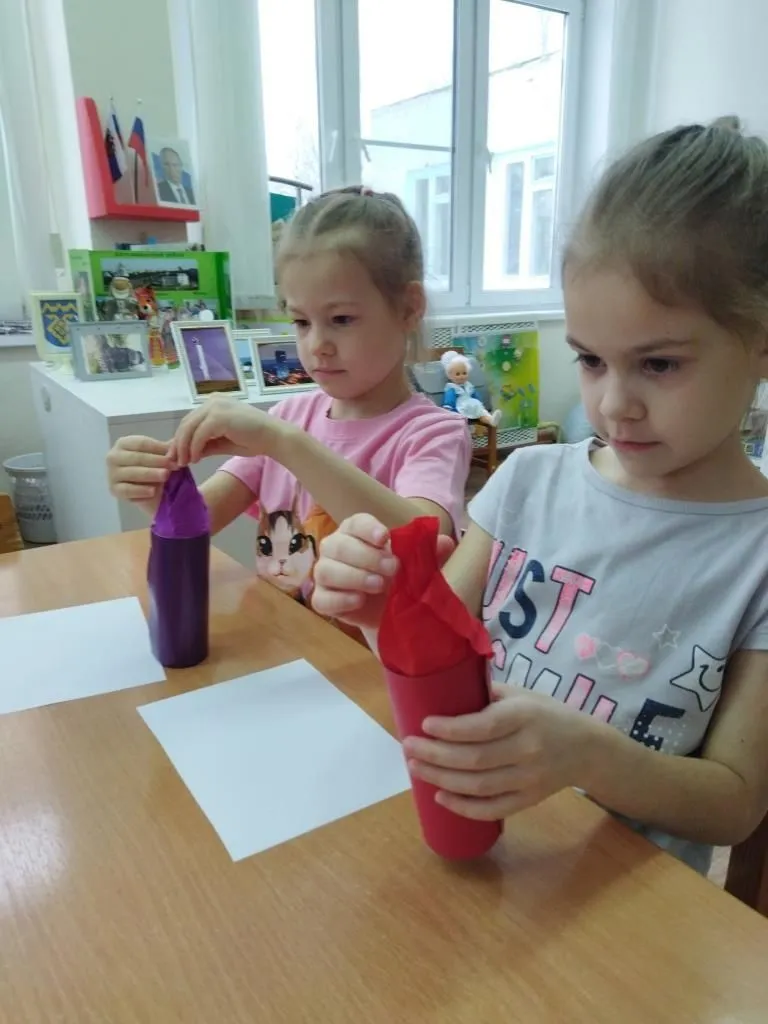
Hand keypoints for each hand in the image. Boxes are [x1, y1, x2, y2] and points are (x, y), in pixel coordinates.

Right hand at [106, 436, 175, 513]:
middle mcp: (113, 457)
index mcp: (123, 443)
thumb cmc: (154, 467)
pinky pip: (127, 490)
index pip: (142, 444)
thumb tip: (177, 444)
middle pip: (137, 458)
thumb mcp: (161, 456)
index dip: (159, 449)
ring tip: (165, 476)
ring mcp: (112, 474)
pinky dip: (140, 491)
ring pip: (133, 473)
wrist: (150, 490)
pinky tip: (153, 491)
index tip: (174, 455)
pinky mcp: (114, 490)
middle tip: (173, 466)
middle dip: (157, 462)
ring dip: (150, 474)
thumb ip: (168, 449)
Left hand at [173, 398, 285, 465]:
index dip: (181, 439)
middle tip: (175, 462)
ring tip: (184, 463)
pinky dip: (194, 448)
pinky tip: (196, 459)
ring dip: (184, 447)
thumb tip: (184, 454)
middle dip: (178, 444)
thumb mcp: (222, 443)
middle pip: (186, 423)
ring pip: (189, 428)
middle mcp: (213, 401)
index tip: (177, 457)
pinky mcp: (219, 416)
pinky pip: (199, 434)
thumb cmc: (254, 440)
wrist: (274, 437)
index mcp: (214, 404)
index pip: (190, 420)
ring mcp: (215, 407)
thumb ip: (204, 445)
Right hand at [312, 513, 453, 629]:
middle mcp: (336, 549)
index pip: (355, 523)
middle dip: (366, 556)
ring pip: (325, 570)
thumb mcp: (420, 565)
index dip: (368, 528)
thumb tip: (443, 542)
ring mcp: (326, 574)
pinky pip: (321, 599)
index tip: (385, 538)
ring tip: (379, 586)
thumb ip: (430, 553)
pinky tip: (359, 601)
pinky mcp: (323, 600)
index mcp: (357, 533)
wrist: (393, 611)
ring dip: (353, 577)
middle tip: (393, 569)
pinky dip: (339, 600)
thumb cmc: (402, 578)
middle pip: (337, 544)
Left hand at [404, 685, 599, 819]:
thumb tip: (443, 692)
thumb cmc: (547, 714)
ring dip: (442, 779)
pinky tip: (441, 797)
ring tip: (416, 769)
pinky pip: (493, 809)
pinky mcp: (529, 800)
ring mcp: (529, 779)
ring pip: (479, 786)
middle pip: (475, 759)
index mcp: (524, 716)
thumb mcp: (522, 694)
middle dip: (435, 755)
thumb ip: (487, 694)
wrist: (588, 748)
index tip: (423, 724)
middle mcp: (528, 749)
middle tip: (408, 747)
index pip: (482, 727)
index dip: (450, 729)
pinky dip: (464, 808)